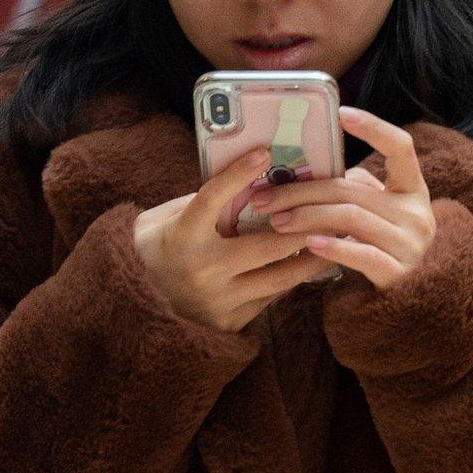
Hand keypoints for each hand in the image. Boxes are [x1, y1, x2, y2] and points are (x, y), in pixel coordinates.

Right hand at [133, 146, 338, 333]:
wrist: (138, 303)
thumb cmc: (158, 248)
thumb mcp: (165, 218)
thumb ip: (199, 201)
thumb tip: (245, 180)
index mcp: (182, 236)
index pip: (212, 197)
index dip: (237, 173)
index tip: (263, 152)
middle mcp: (202, 269)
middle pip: (267, 244)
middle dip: (304, 226)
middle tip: (331, 209)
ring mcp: (218, 299)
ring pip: (279, 276)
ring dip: (312, 258)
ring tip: (335, 240)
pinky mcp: (230, 320)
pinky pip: (270, 297)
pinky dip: (290, 279)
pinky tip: (308, 264)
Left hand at [249, 107, 436, 289]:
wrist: (407, 302)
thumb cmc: (378, 246)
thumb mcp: (373, 212)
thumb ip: (351, 190)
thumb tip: (298, 170)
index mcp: (412, 189)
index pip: (401, 147)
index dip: (374, 128)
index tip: (341, 113)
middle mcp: (418, 213)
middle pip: (352, 189)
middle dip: (302, 190)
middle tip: (264, 195)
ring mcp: (411, 244)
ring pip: (350, 217)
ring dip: (306, 216)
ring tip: (275, 219)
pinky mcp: (399, 273)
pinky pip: (360, 254)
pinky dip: (332, 246)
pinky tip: (307, 243)